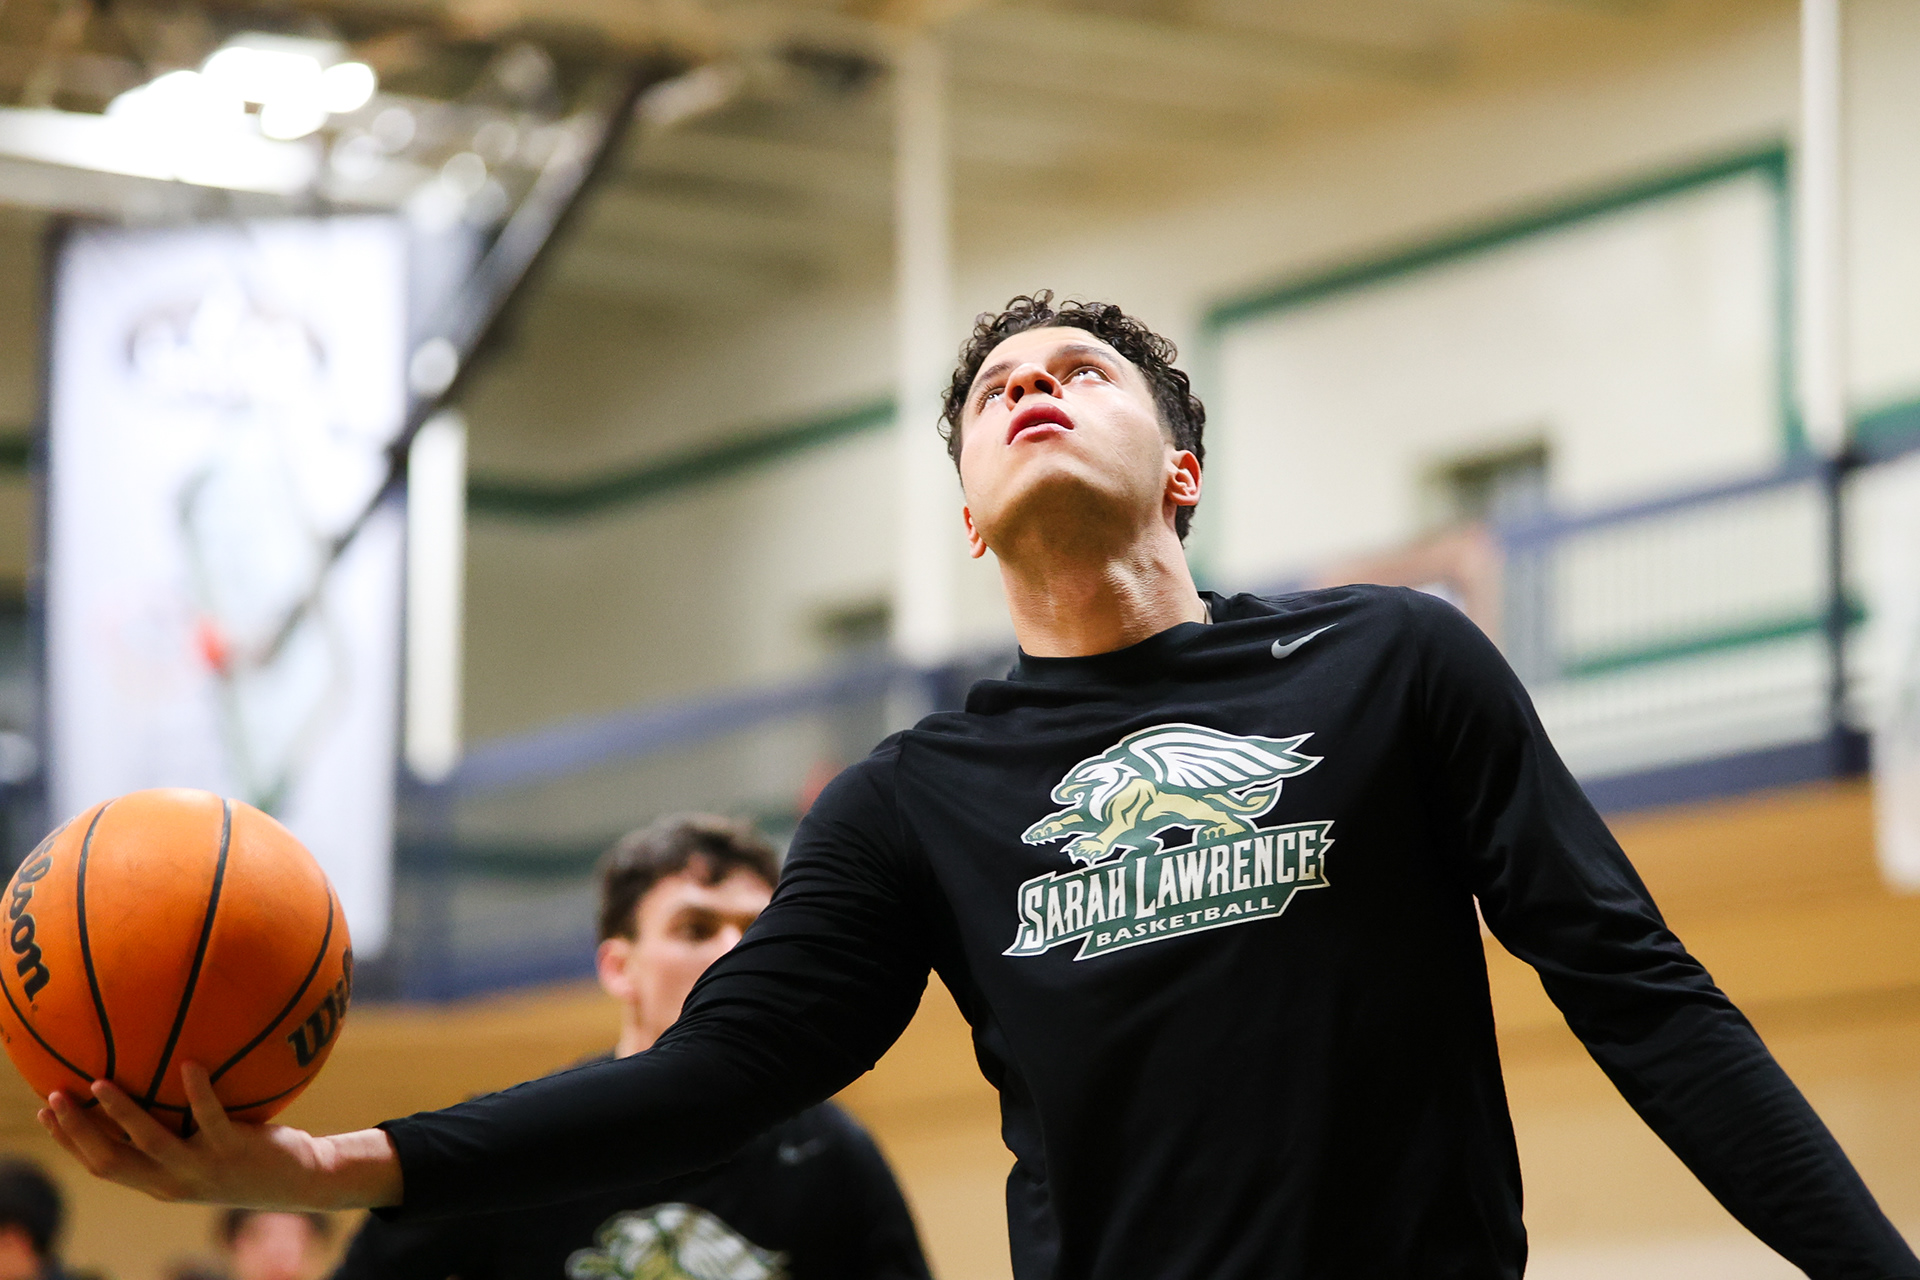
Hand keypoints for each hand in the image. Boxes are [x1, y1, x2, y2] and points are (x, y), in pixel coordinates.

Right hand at [38, 1062, 402, 1209]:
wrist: (300, 1180)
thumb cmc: (247, 1157)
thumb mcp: (202, 1150)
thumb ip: (175, 1130)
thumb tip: (153, 1083)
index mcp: (159, 1182)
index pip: (101, 1165)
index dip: (69, 1142)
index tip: (43, 1112)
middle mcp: (173, 1181)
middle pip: (109, 1160)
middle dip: (77, 1131)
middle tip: (54, 1096)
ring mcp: (203, 1166)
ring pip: (150, 1141)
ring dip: (122, 1112)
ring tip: (101, 1081)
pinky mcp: (234, 1149)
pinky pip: (211, 1117)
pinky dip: (198, 1092)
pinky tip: (190, 1064)